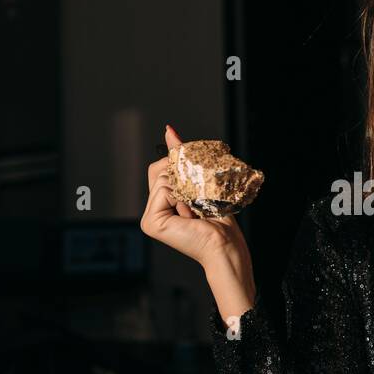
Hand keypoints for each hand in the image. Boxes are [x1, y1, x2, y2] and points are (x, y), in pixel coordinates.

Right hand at [141, 125, 256, 319]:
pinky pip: (163, 190)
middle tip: (198, 198)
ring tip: (196, 209)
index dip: (179, 166)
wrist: (225, 243)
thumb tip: (168, 130)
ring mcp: (149, 218)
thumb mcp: (199, 179)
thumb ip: (181, 156)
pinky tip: (190, 214)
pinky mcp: (151, 223)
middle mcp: (152, 210)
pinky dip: (181, 197)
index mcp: (161, 202)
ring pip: (162, 178)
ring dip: (186, 188)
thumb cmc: (218, 217)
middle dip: (182, 175)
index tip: (197, 183)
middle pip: (157, 169)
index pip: (161, 167)